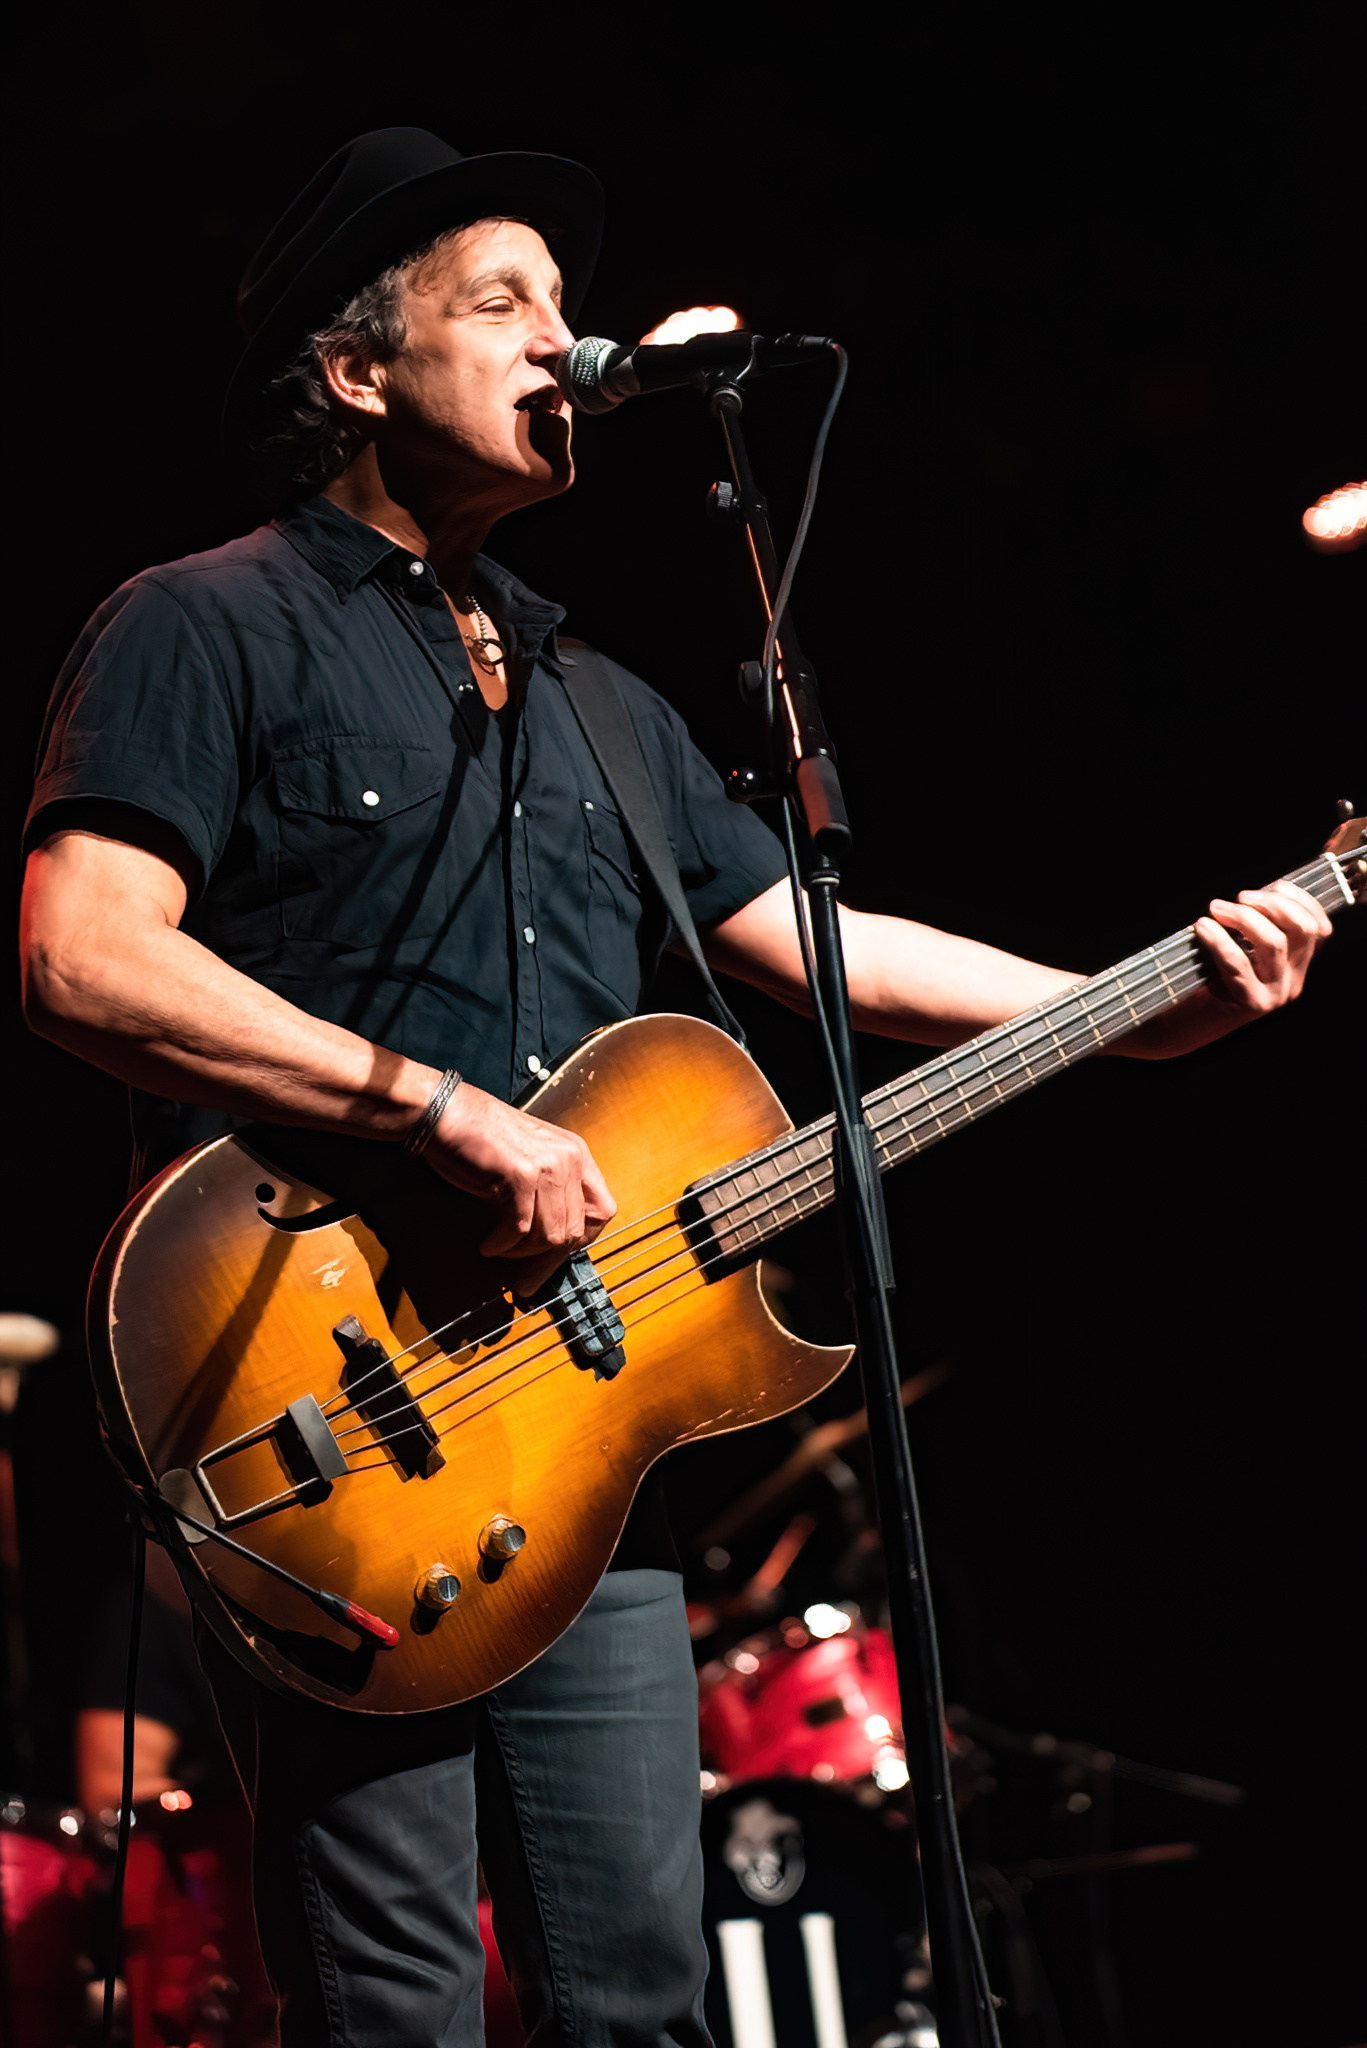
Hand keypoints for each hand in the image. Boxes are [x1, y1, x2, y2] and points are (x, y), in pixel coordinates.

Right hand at [423, 1082, 616, 1283]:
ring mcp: (547, 1166)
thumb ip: (551, 1192)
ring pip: (550, 1235)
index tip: (557, 1257)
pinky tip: (488, 1243)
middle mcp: (569, 1158)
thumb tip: (556, 1242)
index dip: (582, 1240)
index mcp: (576, 1154)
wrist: (447, 1113)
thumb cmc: (481, 1139)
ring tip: (501, 1249)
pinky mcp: (520, 1176)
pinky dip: (502, 1245)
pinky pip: (518, 1230)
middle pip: (576, 1230)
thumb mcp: (531, 1160)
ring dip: (522, 1253)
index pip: (602, 1211)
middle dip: (548, 1259)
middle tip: (525, 1277)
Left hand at [1194, 879, 1331, 1014]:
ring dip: (1243, 917)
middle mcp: (1291, 982)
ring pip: (1274, 942)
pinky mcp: (1251, 1005)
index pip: (1319, 928)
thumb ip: (1254, 930)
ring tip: (1215, 909)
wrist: (1179, 1028)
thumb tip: (1253, 895)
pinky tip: (1202, 928)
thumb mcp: (1240, 952)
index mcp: (1294, 967)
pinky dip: (1218, 939)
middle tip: (1238, 898)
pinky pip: (1239, 963)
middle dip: (1271, 903)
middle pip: (1302, 929)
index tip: (1273, 886)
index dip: (1301, 900)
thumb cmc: (1203, 982)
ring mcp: (1275, 995)